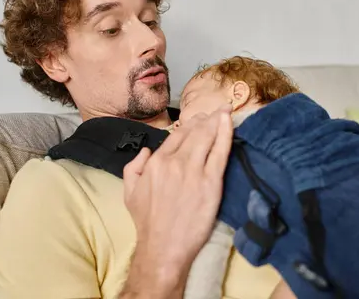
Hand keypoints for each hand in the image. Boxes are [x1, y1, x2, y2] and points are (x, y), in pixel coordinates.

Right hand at [123, 105, 232, 283]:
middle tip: (216, 111)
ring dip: (217, 121)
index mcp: (156, 162)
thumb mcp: (130, 191)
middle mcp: (175, 162)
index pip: (176, 135)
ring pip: (207, 137)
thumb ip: (134, 166)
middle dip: (206, 119)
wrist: (164, 247)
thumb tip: (146, 151)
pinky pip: (220, 151)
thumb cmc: (147, 222)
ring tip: (224, 111)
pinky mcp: (212, 182)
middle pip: (193, 132)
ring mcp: (194, 171)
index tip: (198, 119)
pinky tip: (229, 121)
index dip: (189, 125)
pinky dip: (226, 133)